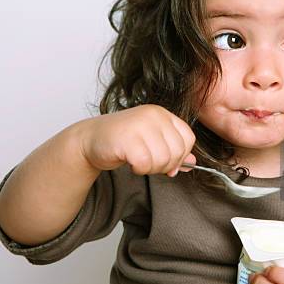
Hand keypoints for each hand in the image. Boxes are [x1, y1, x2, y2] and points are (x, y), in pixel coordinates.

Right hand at [76, 104, 195, 175]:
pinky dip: (138, 169)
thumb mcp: (152, 141)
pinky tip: (130, 162)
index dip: (181, 156)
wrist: (90, 139)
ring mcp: (140, 125)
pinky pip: (145, 163)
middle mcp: (154, 115)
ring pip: (163, 159)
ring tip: (138, 161)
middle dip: (165, 165)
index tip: (167, 162)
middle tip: (148, 163)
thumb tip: (192, 162)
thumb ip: (173, 150)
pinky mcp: (127, 138)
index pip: (188, 138)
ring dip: (150, 168)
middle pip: (177, 151)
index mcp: (163, 114)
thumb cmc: (122, 140)